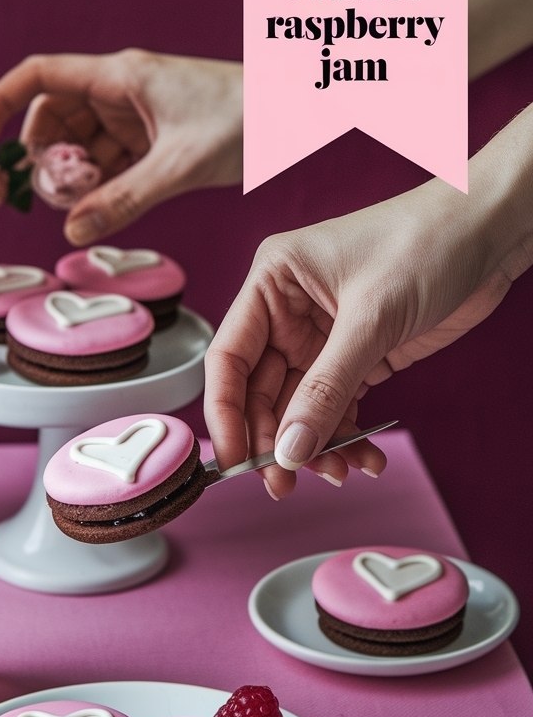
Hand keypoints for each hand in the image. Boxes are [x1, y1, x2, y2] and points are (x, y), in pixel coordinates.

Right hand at [0, 49, 241, 243]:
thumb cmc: (245, 118)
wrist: (298, 114)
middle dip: (40, 160)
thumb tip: (72, 231)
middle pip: (52, 120)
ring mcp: (135, 116)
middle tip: (38, 200)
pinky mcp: (152, 140)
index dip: (0, 103)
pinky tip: (99, 209)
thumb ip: (123, 200)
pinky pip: (108, 163)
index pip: (38, 77)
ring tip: (76, 208)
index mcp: (119, 76)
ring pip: (78, 147)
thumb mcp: (178, 166)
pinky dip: (99, 187)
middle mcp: (119, 91)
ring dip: (70, 179)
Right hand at [204, 106, 532, 497]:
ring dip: (316, 444)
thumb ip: (326, 389)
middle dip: (274, 440)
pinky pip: (337, 405)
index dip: (226, 413)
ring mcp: (322, 335)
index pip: (229, 357)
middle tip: (285, 484)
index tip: (235, 461)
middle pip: (261, 391)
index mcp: (272, 282)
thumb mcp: (370, 319)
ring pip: (300, 406)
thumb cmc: (426, 242)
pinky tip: (364, 458)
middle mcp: (288, 310)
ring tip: (340, 471)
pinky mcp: (357, 353)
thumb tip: (289, 450)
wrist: (490, 232)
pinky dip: (347, 435)